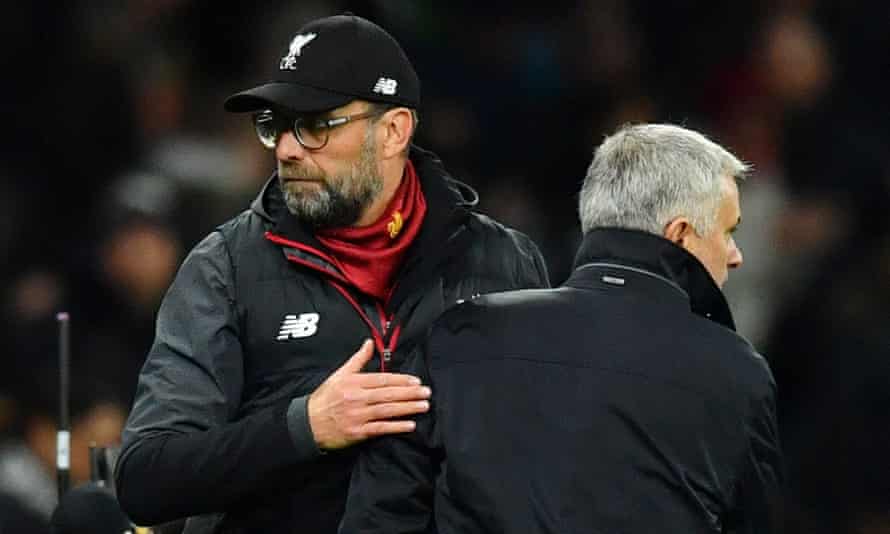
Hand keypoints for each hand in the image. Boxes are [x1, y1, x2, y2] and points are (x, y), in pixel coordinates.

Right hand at [307, 339, 431, 449]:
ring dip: (408, 408)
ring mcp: (357, 416)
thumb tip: (369, 342)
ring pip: (387, 410)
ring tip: (424, 406)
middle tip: (427, 392)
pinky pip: (380, 428)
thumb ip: (358, 359)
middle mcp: (357, 398)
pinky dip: (396, 426)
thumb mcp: (339, 374)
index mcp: (353, 382)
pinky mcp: (357, 432)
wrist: (307, 423)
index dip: (401, 380)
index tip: (416, 381)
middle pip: (388, 394)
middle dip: (410, 393)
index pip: (382, 379)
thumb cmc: (325, 398)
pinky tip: (410, 425)